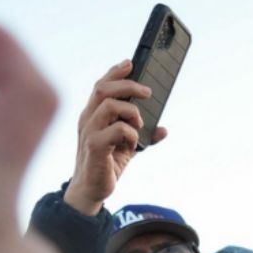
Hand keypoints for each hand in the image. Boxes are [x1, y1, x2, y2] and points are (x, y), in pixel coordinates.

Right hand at [60, 60, 167, 215]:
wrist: (92, 190)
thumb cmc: (106, 164)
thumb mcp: (128, 147)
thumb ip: (143, 136)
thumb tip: (163, 130)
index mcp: (93, 115)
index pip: (101, 85)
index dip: (114, 72)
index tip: (130, 63)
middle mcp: (88, 119)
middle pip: (104, 89)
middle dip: (128, 85)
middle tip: (148, 92)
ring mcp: (89, 131)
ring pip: (110, 106)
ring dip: (132, 112)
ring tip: (139, 126)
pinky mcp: (94, 146)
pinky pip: (117, 129)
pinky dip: (131, 134)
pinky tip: (132, 145)